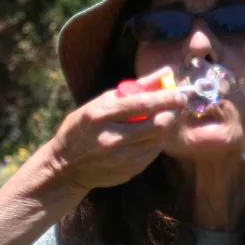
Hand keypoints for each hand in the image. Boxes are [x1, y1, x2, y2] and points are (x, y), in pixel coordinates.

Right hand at [46, 68, 185, 195]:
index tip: (180, 94)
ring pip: (157, 139)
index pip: (142, 104)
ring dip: (164, 127)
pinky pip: (152, 153)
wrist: (65, 167)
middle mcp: (111, 138)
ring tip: (161, 118)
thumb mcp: (100, 103)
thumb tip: (165, 74)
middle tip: (176, 106)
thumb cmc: (83, 127)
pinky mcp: (128, 171)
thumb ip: (135, 88)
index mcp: (100, 115)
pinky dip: (156, 141)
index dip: (166, 98)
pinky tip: (149, 135)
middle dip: (171, 113)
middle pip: (156, 125)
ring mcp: (120, 158)